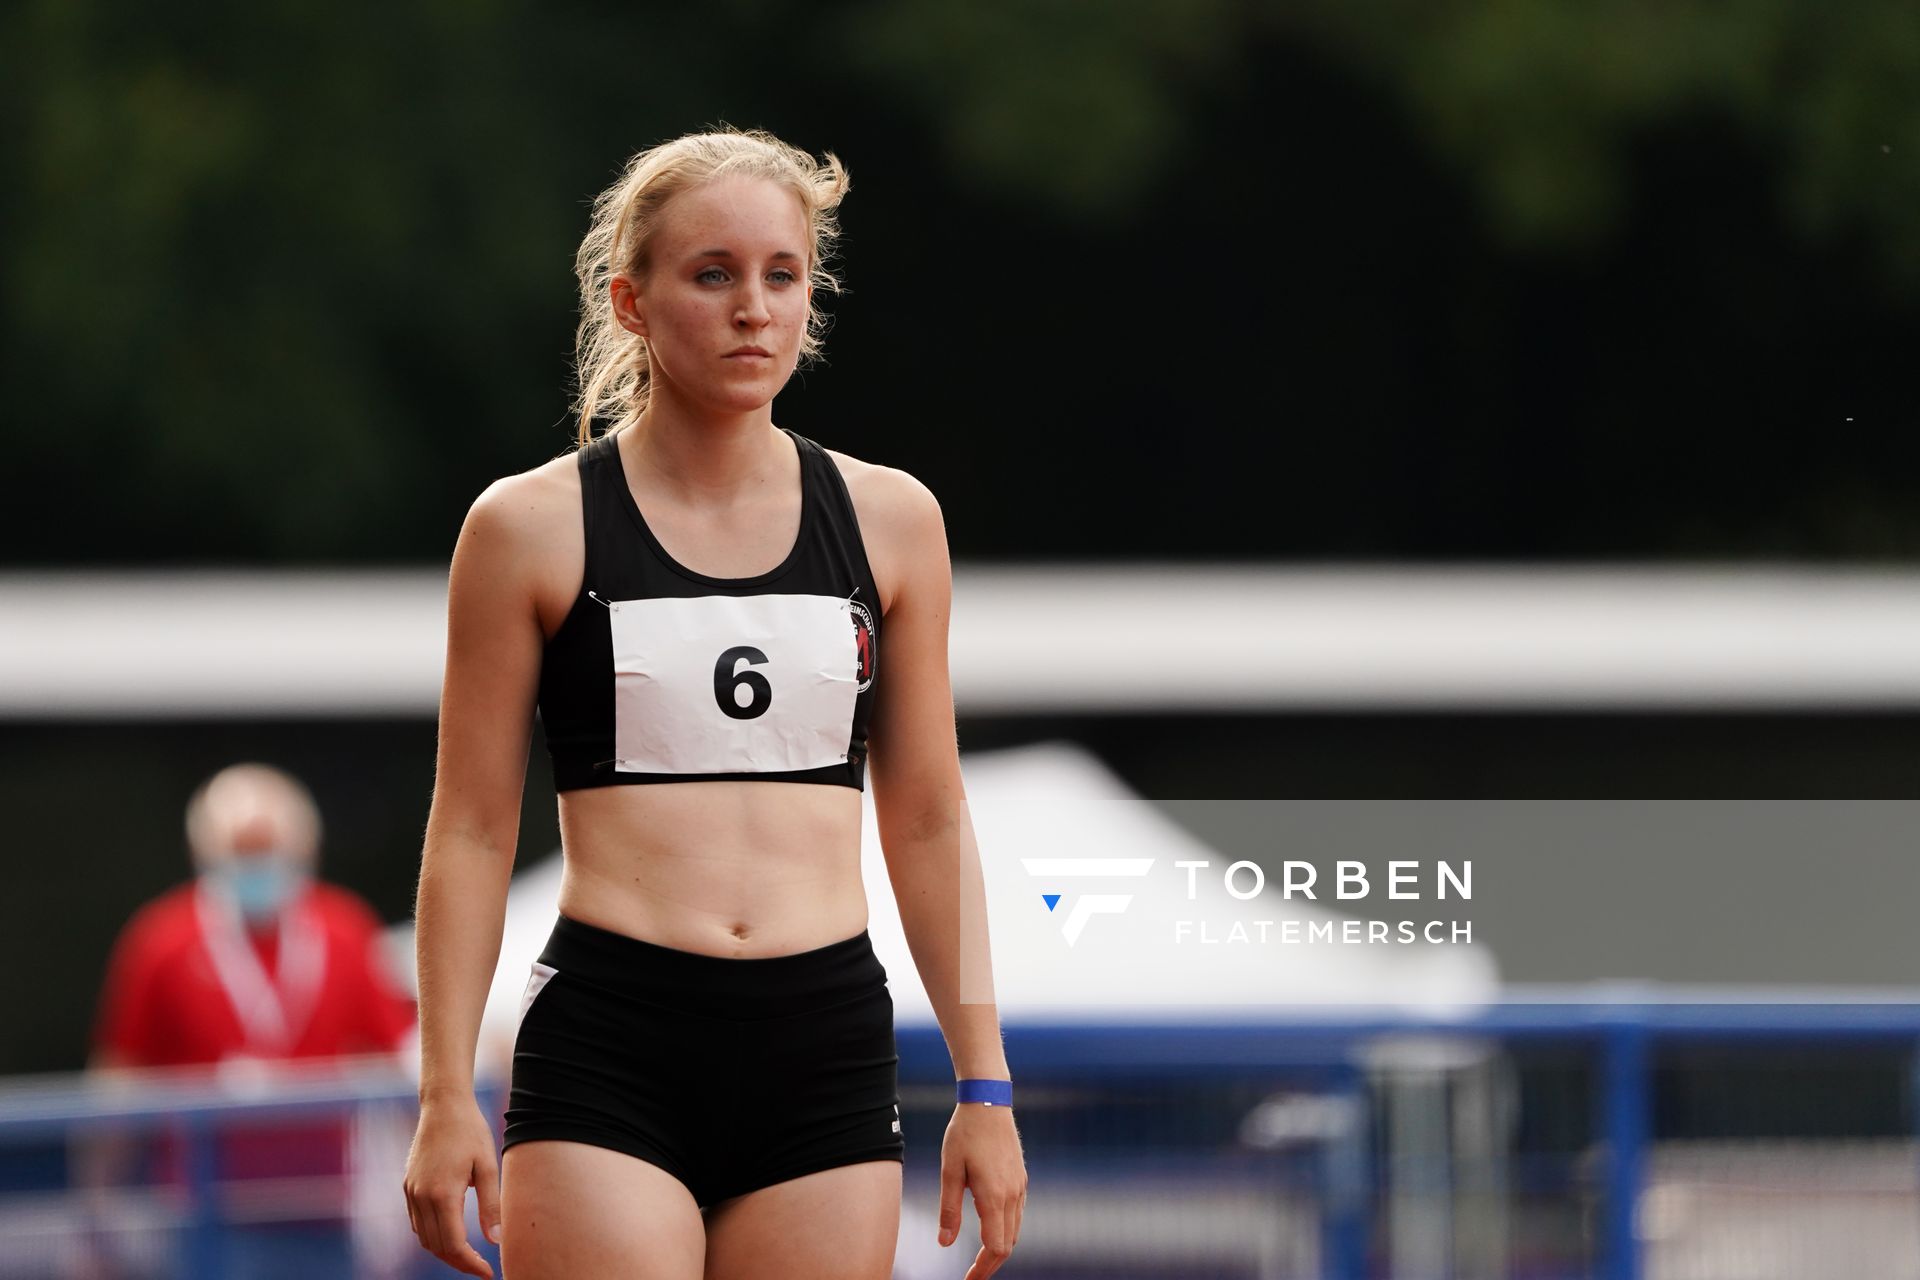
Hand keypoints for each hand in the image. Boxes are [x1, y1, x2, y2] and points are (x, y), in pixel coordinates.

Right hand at [403, 1096, 501, 1278]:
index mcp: (442, 1194)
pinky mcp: (408, 1186)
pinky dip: (432, 1235)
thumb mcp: (488, 1166)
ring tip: (469, 1255)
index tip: (488, 1272)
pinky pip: (417, 1222)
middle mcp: (421, 1197)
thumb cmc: (471, 1132)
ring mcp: (411, 1191)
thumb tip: (495, 1240)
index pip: (453, 1244)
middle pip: (436, 1246)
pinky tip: (451, 1233)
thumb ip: (491, 1205)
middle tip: (481, 1268)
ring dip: (444, 1251)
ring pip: (424, 1237)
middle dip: (458, 1262)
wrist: (443, 1105)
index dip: (470, 1264)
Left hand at [937, 1104, 1027, 1279]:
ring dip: (999, 1248)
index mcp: (994, 1197)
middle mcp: (1012, 1195)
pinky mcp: (1020, 1178)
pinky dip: (1005, 1230)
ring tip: (979, 1258)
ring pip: (1014, 1231)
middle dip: (990, 1264)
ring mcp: (1020, 1186)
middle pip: (1008, 1244)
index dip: (982, 1269)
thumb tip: (945, 1243)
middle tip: (972, 1275)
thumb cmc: (965, 1133)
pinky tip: (990, 1229)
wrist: (988, 1101)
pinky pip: (1017, 1214)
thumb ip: (949, 1210)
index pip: (995, 1247)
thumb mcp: (949, 1170)